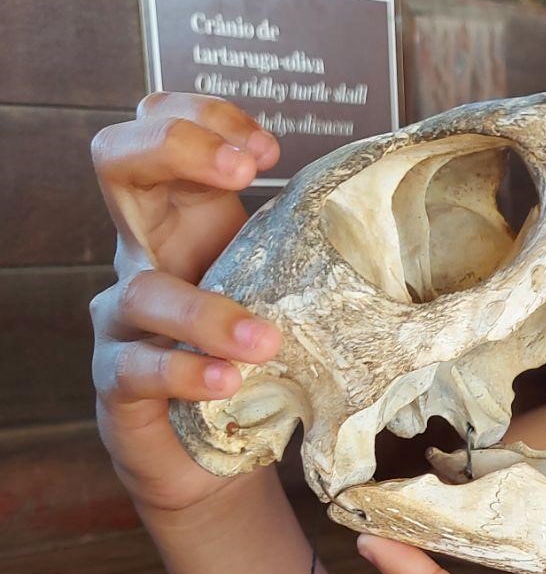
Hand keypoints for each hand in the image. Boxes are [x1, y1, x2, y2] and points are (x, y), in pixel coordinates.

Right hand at [90, 94, 282, 517]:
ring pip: (142, 287)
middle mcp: (142, 254)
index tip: (268, 150)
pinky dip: (187, 371)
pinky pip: (139, 365)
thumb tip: (403, 219)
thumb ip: (308, 253)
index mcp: (182, 220)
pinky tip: (227, 381)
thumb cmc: (250, 362)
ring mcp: (120, 317)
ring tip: (265, 340)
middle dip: (175, 146)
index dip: (206, 117)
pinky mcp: (116, 379)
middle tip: (245, 173)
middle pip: (114, 159)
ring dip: (207, 311)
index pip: (161, 124)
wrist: (207, 456)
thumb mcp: (279, 292)